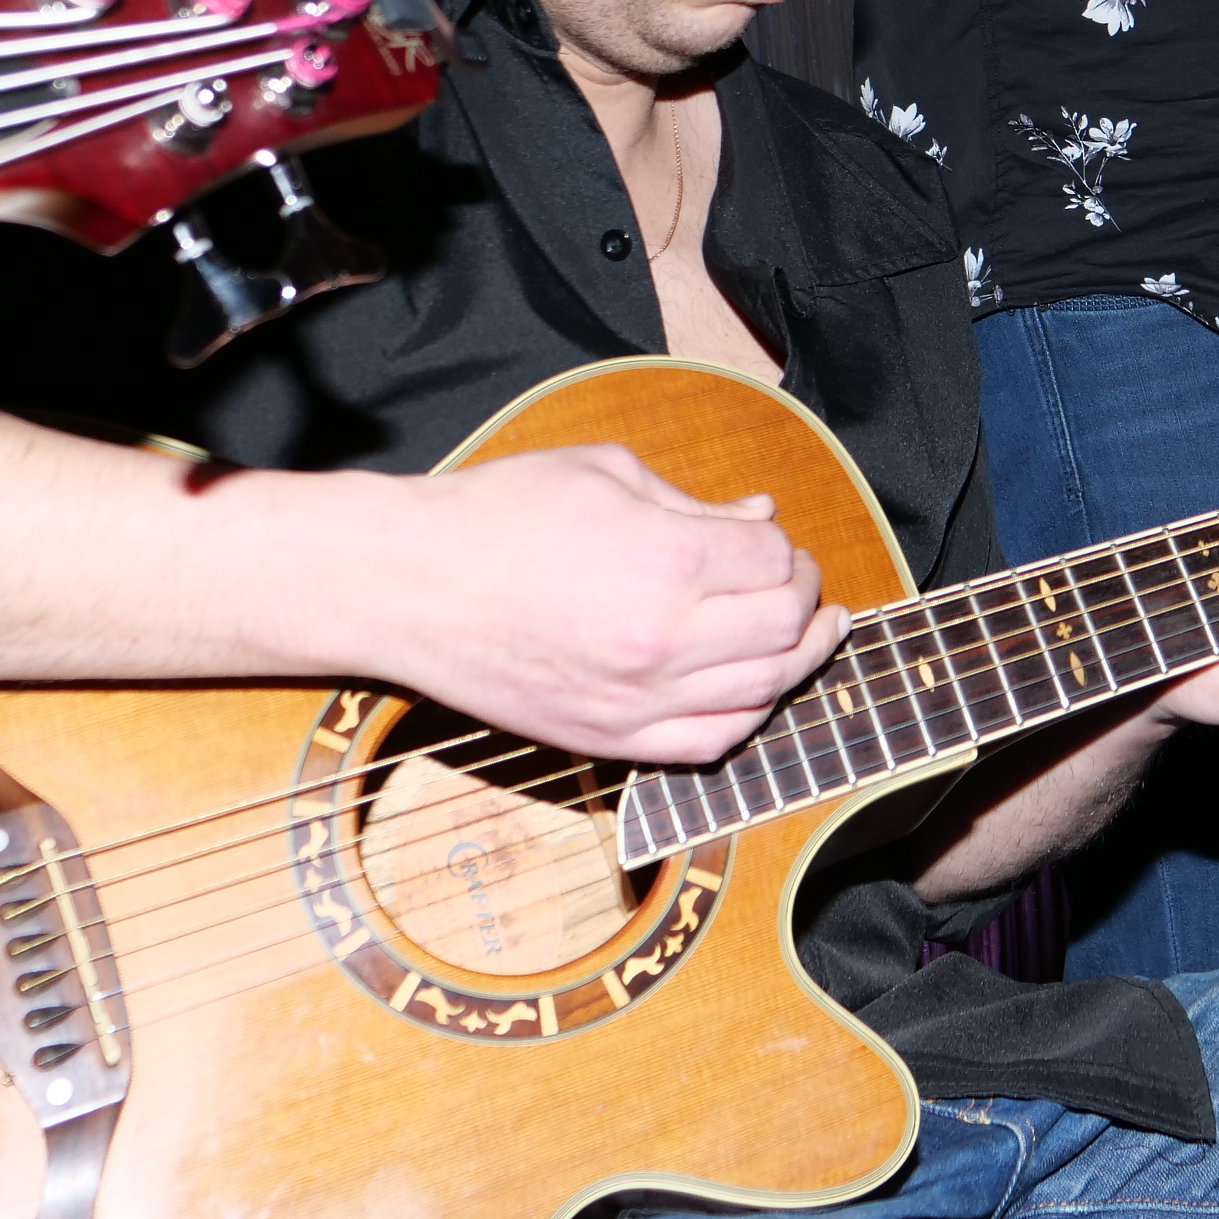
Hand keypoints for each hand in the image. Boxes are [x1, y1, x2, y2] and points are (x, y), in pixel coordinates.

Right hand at [367, 444, 846, 762]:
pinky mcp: (607, 739)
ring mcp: (635, 699)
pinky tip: (757, 690)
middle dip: (807, 600)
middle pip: (783, 629)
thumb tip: (763, 523)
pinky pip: (708, 744)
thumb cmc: (498, 513)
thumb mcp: (605, 473)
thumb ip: (695, 505)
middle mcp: (661, 637)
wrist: (407, 584)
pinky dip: (747, 717)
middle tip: (803, 582)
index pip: (774, 564)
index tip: (778, 542)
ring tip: (810, 635)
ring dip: (797, 662)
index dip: (788, 550)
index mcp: (664, 558)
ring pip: (759, 694)